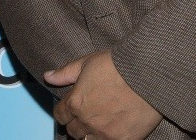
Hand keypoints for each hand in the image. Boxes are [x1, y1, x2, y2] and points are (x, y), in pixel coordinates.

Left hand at [44, 50, 161, 139]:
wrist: (147, 74)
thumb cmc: (118, 65)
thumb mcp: (87, 62)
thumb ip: (65, 73)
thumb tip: (48, 77)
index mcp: (76, 103)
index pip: (60, 115)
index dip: (64, 110)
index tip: (70, 107)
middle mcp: (87, 121)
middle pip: (73, 131)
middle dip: (76, 122)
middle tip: (86, 114)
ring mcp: (105, 134)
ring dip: (89, 133)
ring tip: (98, 123)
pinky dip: (107, 138)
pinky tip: (112, 129)